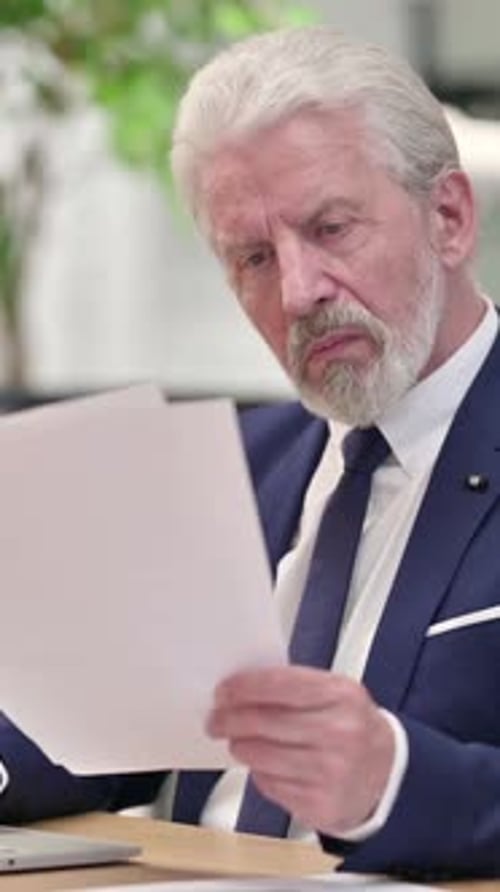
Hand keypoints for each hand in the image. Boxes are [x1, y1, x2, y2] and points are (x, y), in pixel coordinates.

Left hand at [207, 665, 394, 836]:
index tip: (224, 691)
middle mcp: (339, 733)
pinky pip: (270, 785)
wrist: (388, 775)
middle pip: (264, 722)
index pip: (280, 685)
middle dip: (230, 719)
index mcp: (341, 696)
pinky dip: (260, 773)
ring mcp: (330, 772)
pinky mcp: (320, 805)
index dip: (244, 687)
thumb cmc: (353, 728)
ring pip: (261, 756)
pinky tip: (266, 765)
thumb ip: (294, 686)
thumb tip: (242, 686)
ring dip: (240, 746)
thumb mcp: (336, 693)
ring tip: (238, 741)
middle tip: (216, 719)